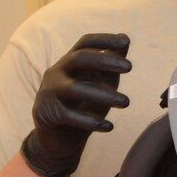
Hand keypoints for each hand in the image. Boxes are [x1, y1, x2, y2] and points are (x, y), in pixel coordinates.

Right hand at [20, 33, 131, 176]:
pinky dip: (91, 122)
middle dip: (103, 61)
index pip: (84, 44)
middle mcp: (56, 73)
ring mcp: (49, 93)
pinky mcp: (46, 114)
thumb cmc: (84, 105)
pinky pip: (69, 116)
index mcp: (69, 63)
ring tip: (126, 102)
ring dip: (103, 95)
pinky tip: (109, 127)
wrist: (60, 138)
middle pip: (77, 59)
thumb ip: (111, 64)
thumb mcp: (100, 83)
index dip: (103, 39)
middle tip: (129, 67)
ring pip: (74, 88)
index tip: (125, 41)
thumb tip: (125, 38)